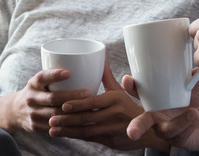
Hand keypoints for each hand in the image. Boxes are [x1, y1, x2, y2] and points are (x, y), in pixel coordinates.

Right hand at [0, 69, 90, 133]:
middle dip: (71, 96)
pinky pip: (54, 127)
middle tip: (88, 93)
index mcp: (33, 84)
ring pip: (55, 114)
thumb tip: (87, 65)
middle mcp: (31, 98)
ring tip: (88, 108)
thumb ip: (55, 76)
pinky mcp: (36, 127)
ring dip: (72, 112)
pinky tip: (81, 122)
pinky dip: (68, 125)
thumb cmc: (38, 91)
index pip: (42, 77)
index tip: (69, 72)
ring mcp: (32, 114)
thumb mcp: (40, 81)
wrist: (15, 111)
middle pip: (52, 98)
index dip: (54, 75)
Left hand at [48, 61, 167, 151]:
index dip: (77, 104)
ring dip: (68, 130)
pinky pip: (89, 138)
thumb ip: (107, 76)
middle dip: (67, 119)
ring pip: (86, 130)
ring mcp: (112, 129)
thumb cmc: (128, 107)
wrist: (147, 129)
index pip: (93, 102)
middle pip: (87, 117)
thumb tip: (100, 57)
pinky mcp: (110, 141)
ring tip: (52, 128)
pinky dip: (75, 136)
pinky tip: (63, 134)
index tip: (63, 105)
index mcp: (115, 99)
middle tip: (51, 117)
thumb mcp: (119, 91)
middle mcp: (114, 114)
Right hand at [123, 73, 198, 150]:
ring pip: (166, 130)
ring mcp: (167, 129)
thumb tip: (194, 70)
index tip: (127, 80)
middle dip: (136, 127)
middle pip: (142, 123)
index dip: (131, 87)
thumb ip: (195, 77)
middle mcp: (158, 115)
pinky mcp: (179, 139)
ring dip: (180, 122)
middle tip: (132, 133)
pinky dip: (191, 124)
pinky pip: (181, 135)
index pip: (140, 92)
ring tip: (194, 112)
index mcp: (157, 98)